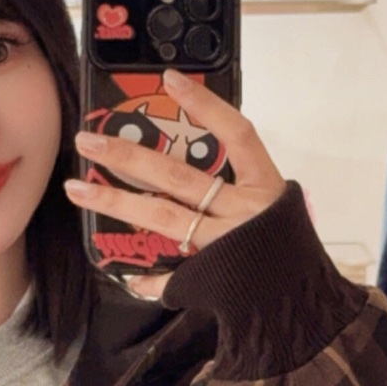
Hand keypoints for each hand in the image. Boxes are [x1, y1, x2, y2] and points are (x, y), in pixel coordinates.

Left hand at [65, 68, 287, 300]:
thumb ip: (241, 182)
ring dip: (117, 202)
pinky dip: (151, 278)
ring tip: (79, 189)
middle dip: (130, 156)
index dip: (206, 105)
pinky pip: (174, 276)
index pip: (237, 134)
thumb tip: (194, 161)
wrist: (307, 305)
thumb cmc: (289, 250)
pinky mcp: (214, 279)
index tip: (170, 80)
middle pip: (180, 177)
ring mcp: (227, 245)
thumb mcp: (276, 207)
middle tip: (90, 141)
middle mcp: (245, 212)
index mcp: (265, 186)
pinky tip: (128, 275)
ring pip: (164, 218)